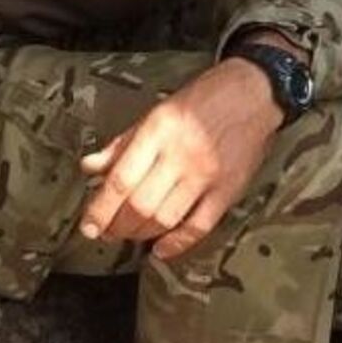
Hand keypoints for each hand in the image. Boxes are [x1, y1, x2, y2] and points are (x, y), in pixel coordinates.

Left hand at [78, 49, 289, 259]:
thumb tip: (90, 166)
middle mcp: (180, 154)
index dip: (100, 209)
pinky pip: (199, 226)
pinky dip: (177, 243)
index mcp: (157, 131)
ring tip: (128, 235)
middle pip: (139, 205)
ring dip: (140, 234)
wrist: (253, 93)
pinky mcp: (228, 190)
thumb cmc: (203, 99)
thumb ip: (121, 144)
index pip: (121, 180)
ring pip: (165, 218)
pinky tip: (161, 249)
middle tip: (106, 233)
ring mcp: (206, 175)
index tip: (88, 226)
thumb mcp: (155, 113)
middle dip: (117, 226)